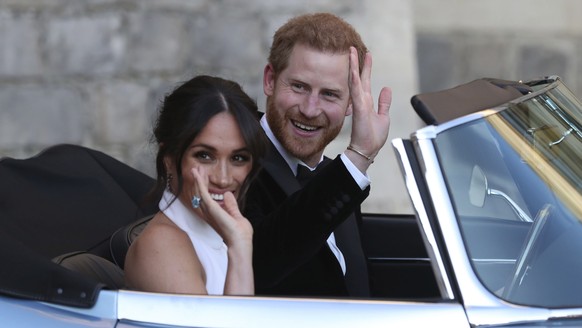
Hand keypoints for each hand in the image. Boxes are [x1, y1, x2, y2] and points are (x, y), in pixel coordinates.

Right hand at [191, 167, 252, 246]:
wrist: (240, 242)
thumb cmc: (239, 234)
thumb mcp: (236, 215)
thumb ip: (231, 205)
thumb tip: (228, 194)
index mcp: (214, 214)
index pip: (206, 197)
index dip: (204, 185)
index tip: (204, 175)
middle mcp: (208, 213)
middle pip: (200, 193)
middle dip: (198, 180)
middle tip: (197, 168)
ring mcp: (209, 211)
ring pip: (199, 192)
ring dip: (197, 179)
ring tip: (196, 168)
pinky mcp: (211, 208)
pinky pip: (202, 193)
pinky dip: (199, 182)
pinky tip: (198, 174)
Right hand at [347, 46, 391, 171]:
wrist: (366, 149)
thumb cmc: (373, 137)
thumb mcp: (383, 117)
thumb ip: (384, 103)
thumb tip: (387, 89)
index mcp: (367, 102)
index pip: (365, 81)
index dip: (366, 68)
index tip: (366, 55)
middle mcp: (361, 100)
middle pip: (359, 77)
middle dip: (358, 62)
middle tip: (354, 48)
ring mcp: (359, 103)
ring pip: (355, 80)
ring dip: (353, 66)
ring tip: (351, 52)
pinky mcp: (359, 108)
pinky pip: (356, 90)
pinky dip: (354, 79)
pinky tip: (353, 69)